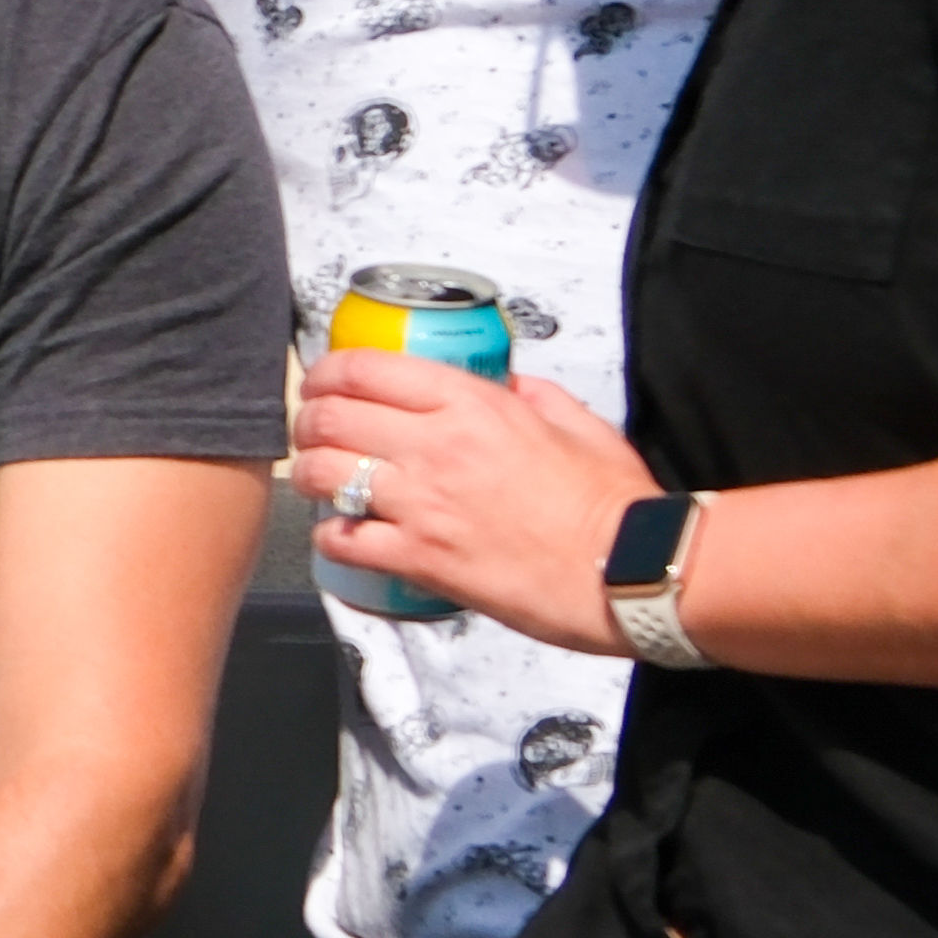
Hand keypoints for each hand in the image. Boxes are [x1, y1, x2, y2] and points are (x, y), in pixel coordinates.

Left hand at [285, 345, 656, 651]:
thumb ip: (532, 394)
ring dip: (309, 475)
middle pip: (331, 416)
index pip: (366, 368)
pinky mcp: (421, 559)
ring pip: (323, 474)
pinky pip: (344, 541)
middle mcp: (436, 446)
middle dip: (307, 420)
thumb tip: (506, 385)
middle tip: (311, 431)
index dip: (328, 372)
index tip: (323, 382)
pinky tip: (344, 534)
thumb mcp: (577, 421)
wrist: (630, 569)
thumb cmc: (611, 502)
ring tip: (318, 480)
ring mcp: (423, 504)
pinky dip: (332, 536)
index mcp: (472, 404)